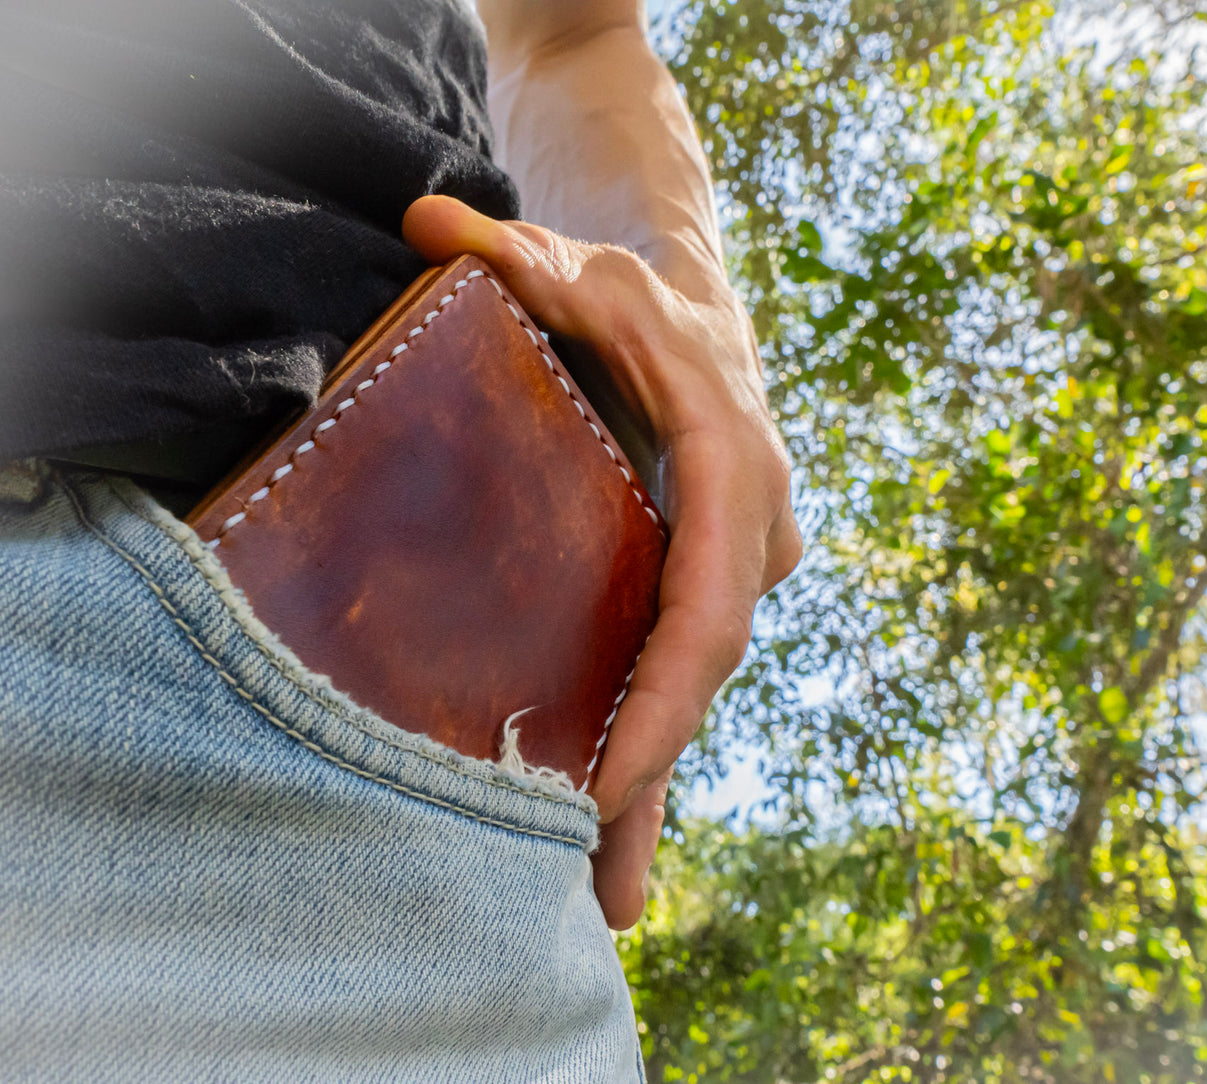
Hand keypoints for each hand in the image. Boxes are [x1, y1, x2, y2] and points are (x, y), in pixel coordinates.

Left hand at [402, 195, 800, 928]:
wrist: (688, 306)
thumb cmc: (627, 292)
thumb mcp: (575, 266)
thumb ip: (510, 253)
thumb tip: (427, 224)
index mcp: (733, 465)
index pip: (709, 605)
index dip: (666, 700)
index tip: (608, 783)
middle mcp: (749, 530)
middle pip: (702, 672)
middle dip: (654, 777)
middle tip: (593, 893)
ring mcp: (733, 565)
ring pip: (694, 689)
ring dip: (653, 792)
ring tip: (601, 903)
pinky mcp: (700, 585)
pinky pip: (678, 674)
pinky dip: (649, 749)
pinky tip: (610, 834)